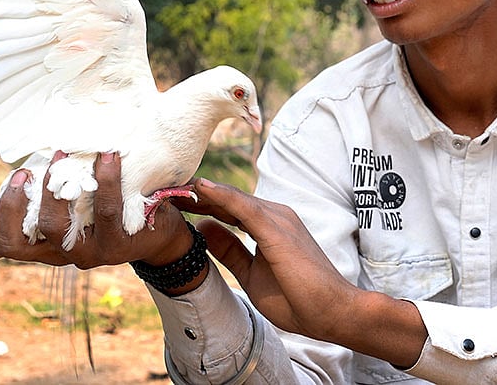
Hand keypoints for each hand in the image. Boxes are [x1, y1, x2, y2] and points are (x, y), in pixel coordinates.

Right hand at [0, 152, 194, 268]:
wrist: (159, 228)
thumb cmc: (107, 202)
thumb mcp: (74, 194)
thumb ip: (52, 179)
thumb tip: (37, 136)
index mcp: (37, 241)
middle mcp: (55, 252)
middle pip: (13, 246)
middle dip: (10, 207)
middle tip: (22, 173)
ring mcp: (85, 253)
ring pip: (53, 229)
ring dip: (52, 189)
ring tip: (62, 155)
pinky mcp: (116, 246)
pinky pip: (105, 212)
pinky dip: (105, 181)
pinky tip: (109, 156)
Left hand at [191, 177, 426, 366]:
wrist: (333, 312)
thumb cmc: (298, 298)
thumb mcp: (251, 274)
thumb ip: (230, 251)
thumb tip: (204, 230)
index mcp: (268, 225)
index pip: (228, 209)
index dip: (200, 203)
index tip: (172, 201)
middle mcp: (274, 215)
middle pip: (227, 199)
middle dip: (195, 193)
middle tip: (163, 187)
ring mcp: (278, 219)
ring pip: (232, 198)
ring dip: (202, 190)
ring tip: (172, 184)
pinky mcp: (277, 229)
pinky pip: (243, 207)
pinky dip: (220, 196)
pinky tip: (200, 188)